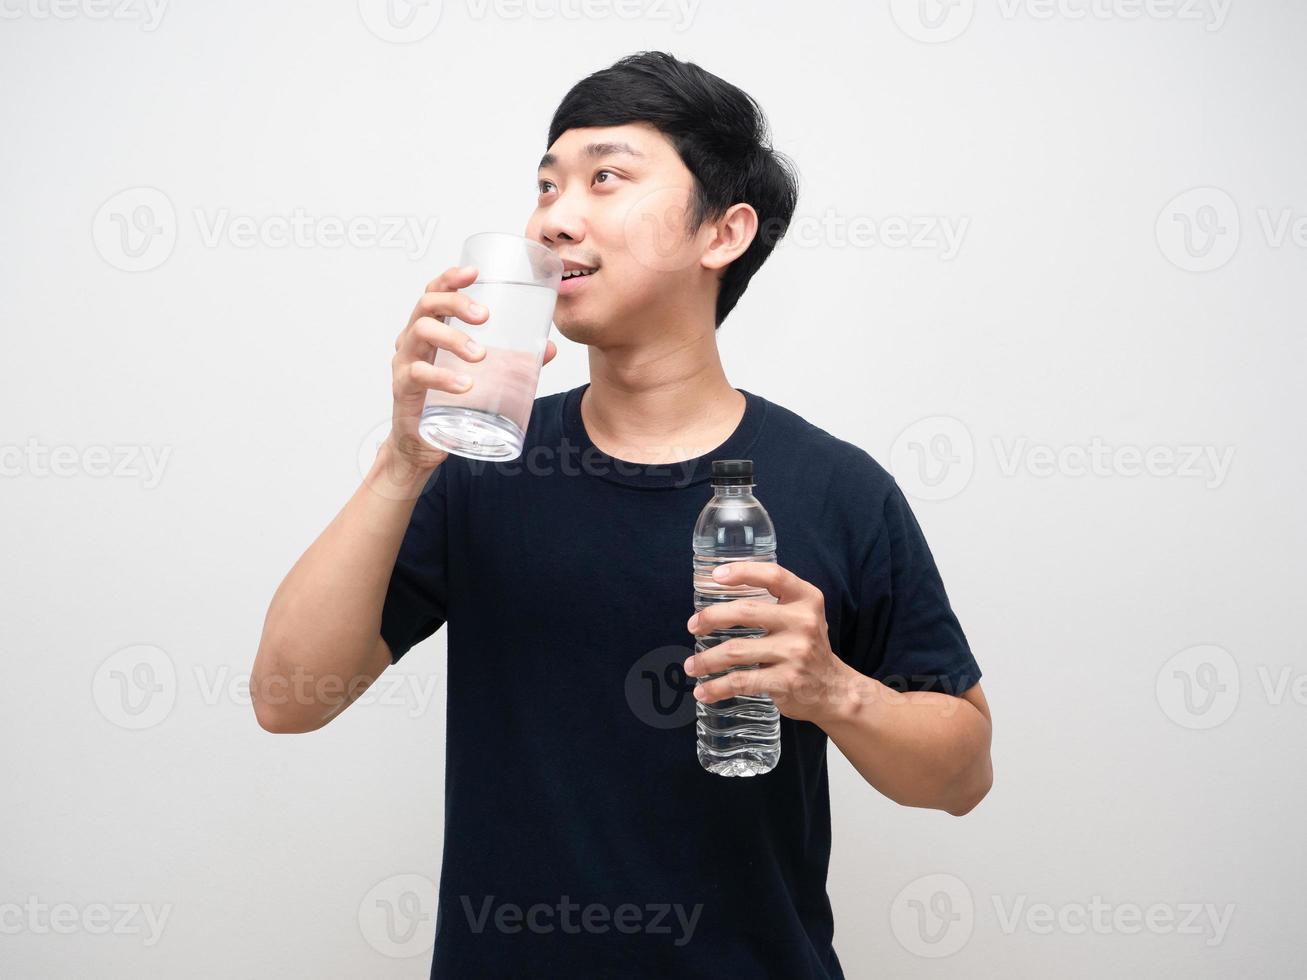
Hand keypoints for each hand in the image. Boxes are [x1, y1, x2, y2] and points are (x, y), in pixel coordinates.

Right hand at [388, 265, 558, 470]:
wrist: (422, 444)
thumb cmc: (448, 401)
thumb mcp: (481, 376)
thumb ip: (512, 361)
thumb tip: (547, 348)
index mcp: (431, 330)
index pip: (435, 292)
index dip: (451, 278)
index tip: (474, 272)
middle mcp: (413, 340)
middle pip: (427, 304)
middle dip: (456, 302)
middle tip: (484, 316)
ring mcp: (405, 362)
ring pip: (421, 332)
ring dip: (453, 337)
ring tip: (480, 354)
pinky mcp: (403, 388)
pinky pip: (418, 375)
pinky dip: (443, 378)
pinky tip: (465, 385)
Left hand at [684, 562, 854, 724]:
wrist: (834, 690)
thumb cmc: (807, 647)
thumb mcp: (802, 615)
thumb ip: (774, 601)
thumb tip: (721, 590)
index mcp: (806, 599)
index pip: (773, 575)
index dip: (742, 571)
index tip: (715, 576)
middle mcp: (803, 622)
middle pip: (745, 611)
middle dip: (710, 617)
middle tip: (692, 626)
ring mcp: (795, 652)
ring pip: (736, 650)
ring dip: (706, 659)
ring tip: (691, 666)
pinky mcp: (786, 680)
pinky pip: (742, 681)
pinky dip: (717, 687)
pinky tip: (704, 691)